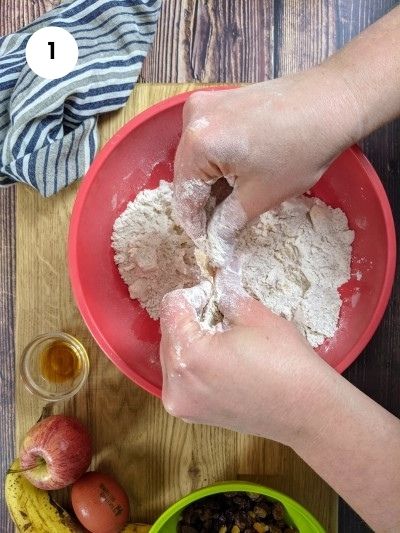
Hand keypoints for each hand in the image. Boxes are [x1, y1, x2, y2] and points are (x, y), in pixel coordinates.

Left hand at [159, 276, 332, 445]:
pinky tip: (219, 359)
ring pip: (171, 356)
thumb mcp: (256, 316)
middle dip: (188, 319)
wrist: (307, 411)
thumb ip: (225, 296)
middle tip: (217, 313)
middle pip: (167, 333)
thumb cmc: (287, 363)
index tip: (213, 295)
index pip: (172, 309)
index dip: (193, 295)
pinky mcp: (190, 414)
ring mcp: (181, 403)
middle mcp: (176, 383)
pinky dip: (192, 363)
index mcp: (189, 356)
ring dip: (189, 341)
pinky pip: (180, 377)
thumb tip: (214, 286)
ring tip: (220, 338)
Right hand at [173, 70, 360, 264]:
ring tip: (231, 208)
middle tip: (221, 231)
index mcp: (198, 143)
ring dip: (211, 186)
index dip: (196, 227)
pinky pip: (208, 142)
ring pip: (197, 160)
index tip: (210, 246)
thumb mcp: (260, 196)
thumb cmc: (302, 148)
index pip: (185, 196)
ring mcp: (206, 105)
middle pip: (187, 176)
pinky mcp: (220, 101)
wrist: (334, 100)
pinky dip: (218, 165)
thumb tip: (215, 245)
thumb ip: (227, 224)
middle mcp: (193, 119)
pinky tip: (235, 181)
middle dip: (203, 205)